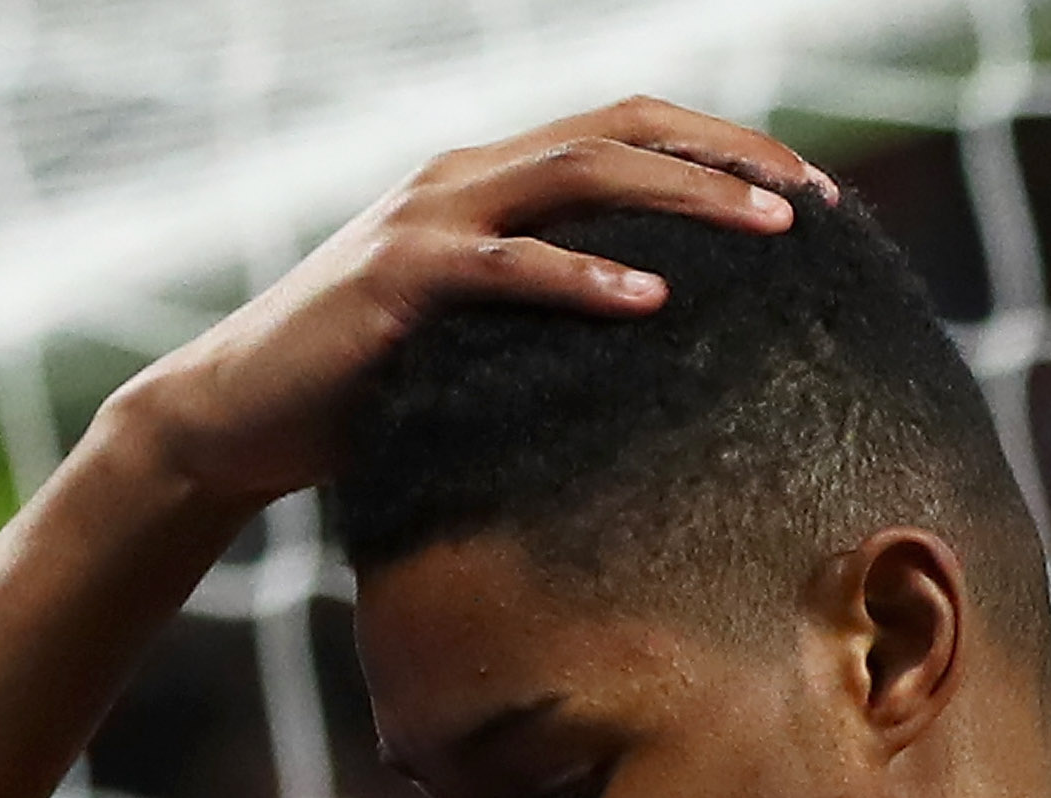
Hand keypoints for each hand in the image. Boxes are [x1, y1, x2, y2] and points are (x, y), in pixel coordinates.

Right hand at [110, 102, 838, 509]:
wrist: (236, 416)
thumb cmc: (370, 392)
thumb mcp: (479, 340)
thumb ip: (553, 321)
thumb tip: (668, 358)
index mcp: (491, 179)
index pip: (628, 128)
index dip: (723, 146)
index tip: (815, 196)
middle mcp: (463, 175)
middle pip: (618, 133)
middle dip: (725, 160)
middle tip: (815, 206)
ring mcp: (427, 220)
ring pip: (576, 177)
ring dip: (681, 197)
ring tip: (767, 233)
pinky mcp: (397, 281)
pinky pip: (503, 268)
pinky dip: (581, 279)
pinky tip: (650, 303)